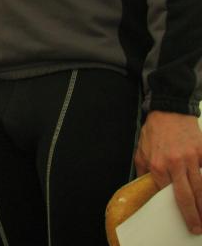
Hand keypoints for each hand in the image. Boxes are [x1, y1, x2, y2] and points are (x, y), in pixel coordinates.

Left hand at [134, 110, 201, 233]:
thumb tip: (145, 188)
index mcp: (157, 164)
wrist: (169, 110)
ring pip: (200, 188)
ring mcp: (192, 158)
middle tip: (196, 227)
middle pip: (186, 195)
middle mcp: (174, 163)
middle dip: (192, 215)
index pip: (165, 192)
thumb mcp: (141, 150)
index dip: (172, 207)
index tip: (178, 219)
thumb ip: (143, 171)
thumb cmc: (154, 131)